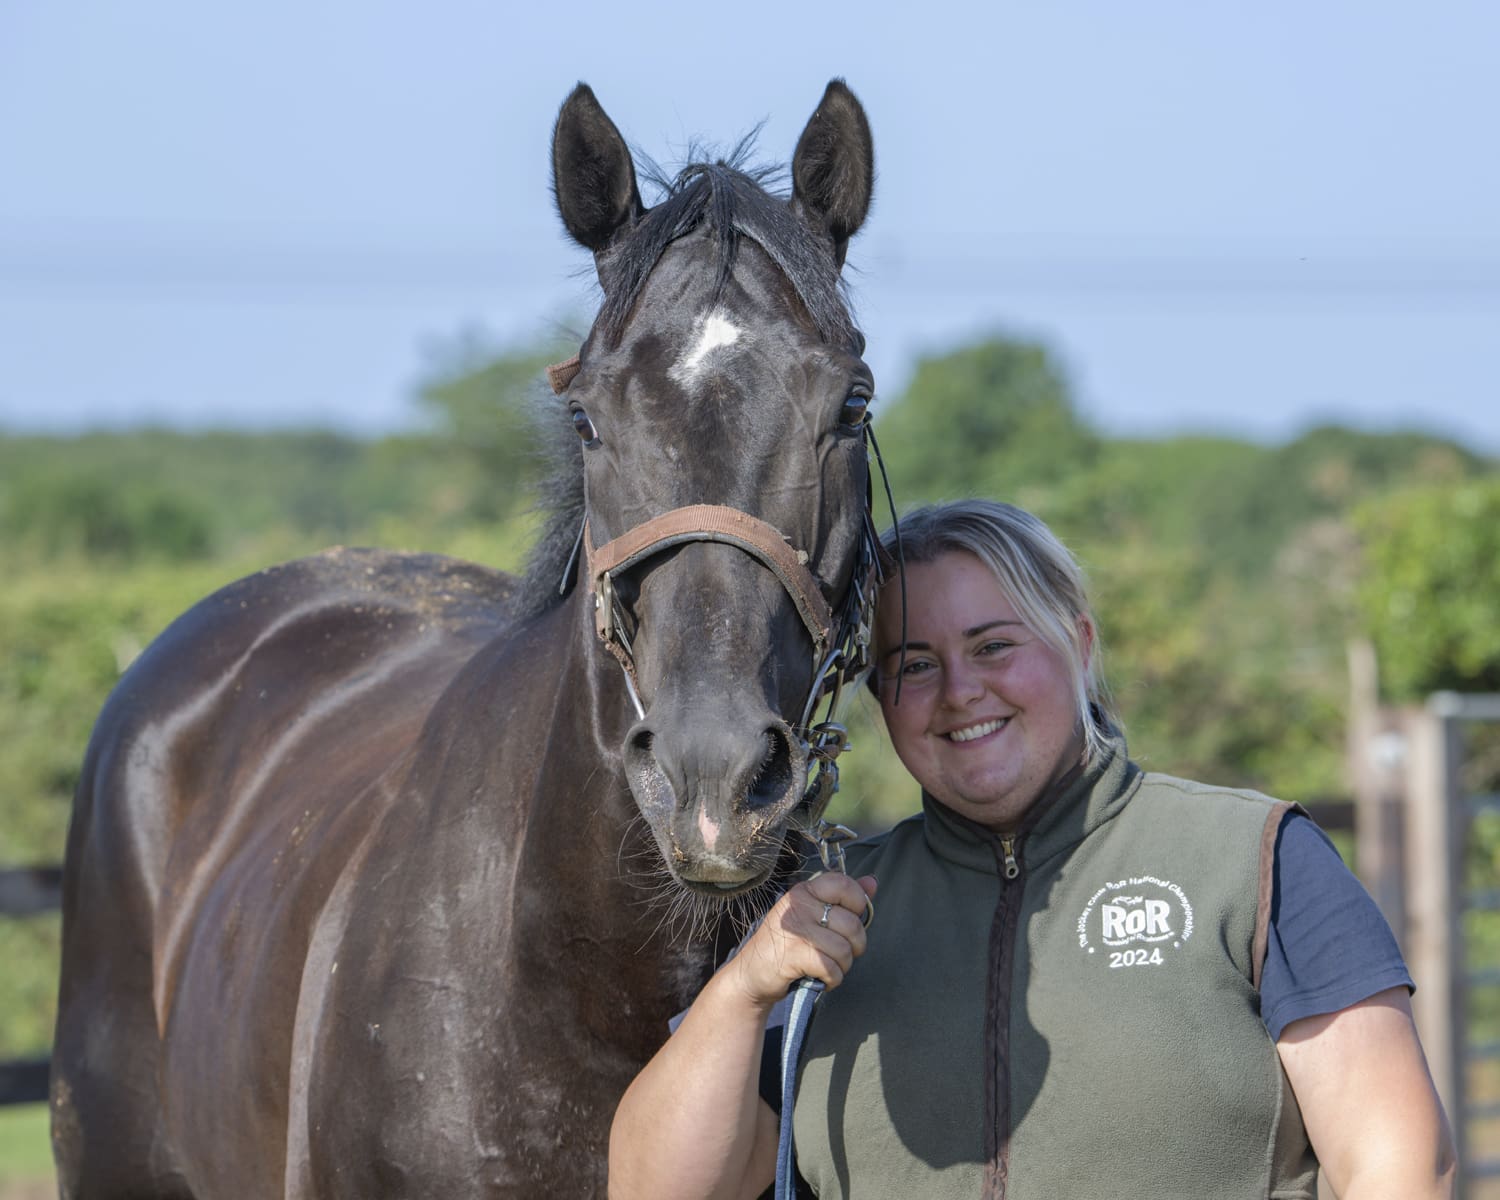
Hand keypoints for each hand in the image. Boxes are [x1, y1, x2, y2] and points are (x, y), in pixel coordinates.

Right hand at [723, 873, 877, 1010]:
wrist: (751, 974)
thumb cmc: (785, 944)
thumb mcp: (811, 914)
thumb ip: (843, 899)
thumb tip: (872, 882)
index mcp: (804, 891)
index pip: (845, 884)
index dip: (859, 904)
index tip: (852, 919)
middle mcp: (799, 905)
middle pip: (853, 925)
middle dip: (854, 947)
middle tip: (838, 953)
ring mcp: (796, 929)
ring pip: (845, 950)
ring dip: (842, 966)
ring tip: (826, 966)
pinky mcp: (795, 954)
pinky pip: (833, 969)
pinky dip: (832, 980)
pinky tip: (819, 977)